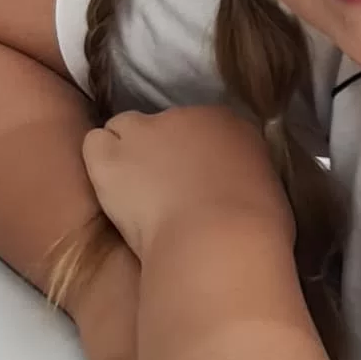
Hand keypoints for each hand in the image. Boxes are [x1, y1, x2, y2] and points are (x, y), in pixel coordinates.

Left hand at [81, 105, 288, 267]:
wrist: (218, 243)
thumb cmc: (255, 229)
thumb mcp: (266, 192)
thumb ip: (242, 177)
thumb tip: (231, 187)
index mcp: (229, 123)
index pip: (201, 127)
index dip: (193, 157)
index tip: (195, 184)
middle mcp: (184, 116)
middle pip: (162, 127)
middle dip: (161, 155)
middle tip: (165, 195)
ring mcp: (143, 130)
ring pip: (123, 130)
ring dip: (127, 157)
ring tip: (135, 196)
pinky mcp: (111, 154)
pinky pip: (94, 146)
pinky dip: (100, 166)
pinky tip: (113, 195)